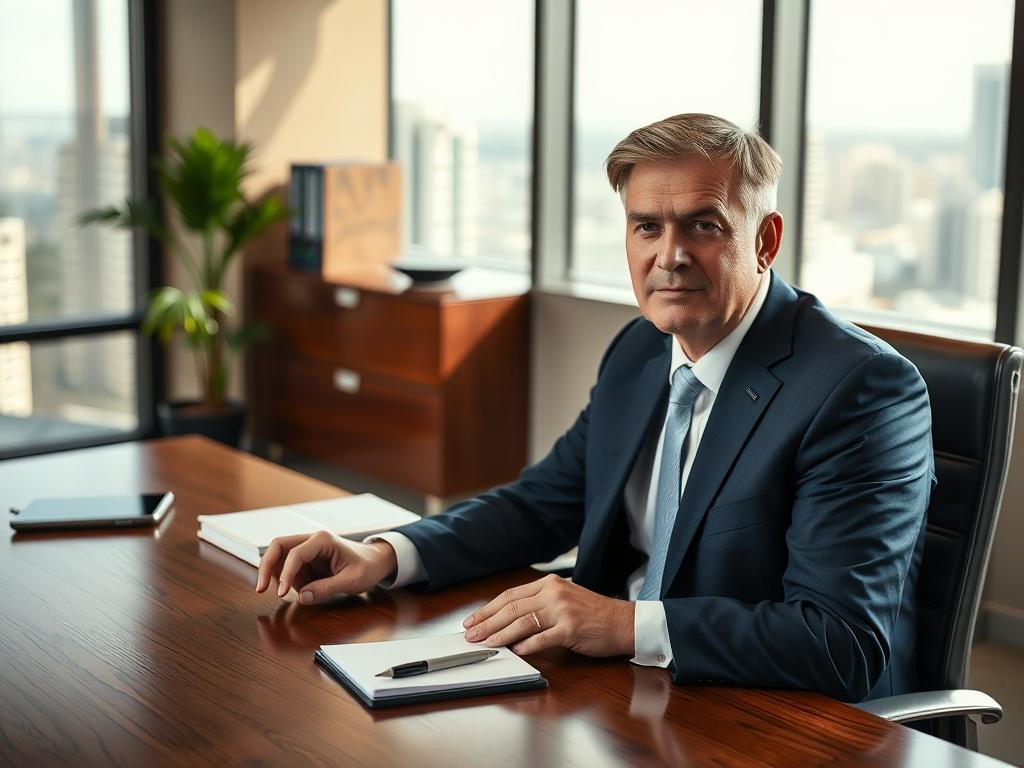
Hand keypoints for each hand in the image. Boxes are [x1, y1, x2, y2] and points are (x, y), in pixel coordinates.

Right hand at [255, 531, 397, 603]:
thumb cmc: (367, 567)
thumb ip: (327, 588)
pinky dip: (286, 580)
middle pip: (278, 546)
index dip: (285, 574)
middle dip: (266, 566)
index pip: (295, 554)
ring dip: (277, 575)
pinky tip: (299, 590)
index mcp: (323, 540)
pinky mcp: (306, 559)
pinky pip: (288, 568)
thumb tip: (302, 597)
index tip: (280, 593)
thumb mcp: (351, 581)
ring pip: (279, 557)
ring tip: (290, 593)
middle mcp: (311, 540)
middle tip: (260, 589)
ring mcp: (307, 548)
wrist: (376, 561)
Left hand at [462, 574, 634, 656]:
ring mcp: (562, 610)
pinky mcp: (570, 628)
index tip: (473, 621)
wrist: (623, 622)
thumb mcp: (564, 600)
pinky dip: (525, 646)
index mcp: (549, 584)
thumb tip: (507, 621)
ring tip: (486, 644)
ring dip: (500, 635)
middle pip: (511, 608)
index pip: (510, 596)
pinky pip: (542, 638)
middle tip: (471, 635)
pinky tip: (514, 651)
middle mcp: (553, 593)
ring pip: (522, 622)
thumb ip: (539, 605)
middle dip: (487, 623)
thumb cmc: (593, 615)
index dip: (488, 609)